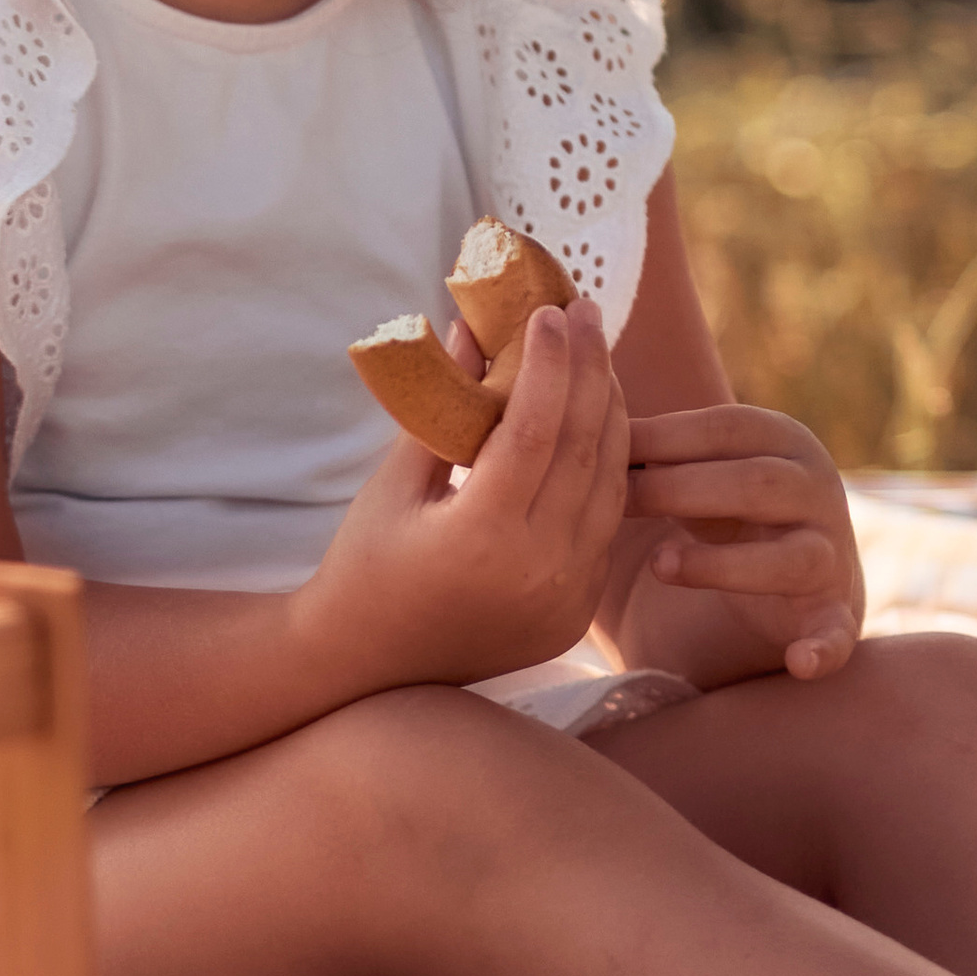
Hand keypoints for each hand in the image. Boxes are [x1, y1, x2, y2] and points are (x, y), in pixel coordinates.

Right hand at [302, 297, 630, 692]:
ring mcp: (565, 594)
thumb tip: (472, 324)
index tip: (550, 310)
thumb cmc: (366, 563)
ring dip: (610, 414)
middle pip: (586, 448)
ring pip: (610, 483)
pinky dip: (605, 467)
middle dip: (591, 371)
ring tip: (595, 358)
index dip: (550, 362)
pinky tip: (594, 422)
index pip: (537, 427)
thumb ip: (441, 405)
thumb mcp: (394, 481)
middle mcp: (537, 568)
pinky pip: (605, 523)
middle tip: (586, 314)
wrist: (370, 666)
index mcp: (482, 536)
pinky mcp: (577, 610)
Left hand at [623, 404, 864, 680]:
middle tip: (617, 503)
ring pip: (790, 557)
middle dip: (682, 491)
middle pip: (756, 483)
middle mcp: (816, 490)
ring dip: (722, 565)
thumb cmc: (717, 513)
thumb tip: (574, 403)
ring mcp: (830, 554)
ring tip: (660, 566)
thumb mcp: (689, 472)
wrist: (786, 586)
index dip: (663, 437)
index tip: (602, 449)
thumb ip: (648, 446)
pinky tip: (799, 664)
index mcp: (781, 440)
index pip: (725, 428)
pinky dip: (822, 649)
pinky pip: (835, 633)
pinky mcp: (834, 615)